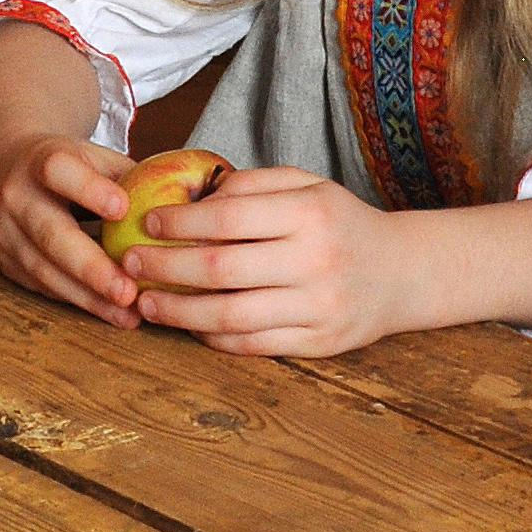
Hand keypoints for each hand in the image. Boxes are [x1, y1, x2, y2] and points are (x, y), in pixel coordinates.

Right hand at [0, 133, 140, 328]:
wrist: (3, 168)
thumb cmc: (67, 166)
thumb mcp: (93, 155)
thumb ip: (130, 177)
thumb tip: (187, 204)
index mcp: (41, 159)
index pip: (59, 171)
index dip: (89, 189)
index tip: (122, 209)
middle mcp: (16, 196)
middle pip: (50, 234)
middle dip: (91, 268)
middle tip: (129, 292)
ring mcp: (5, 233)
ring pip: (46, 271)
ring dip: (89, 297)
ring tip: (128, 313)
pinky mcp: (6, 264)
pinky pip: (44, 287)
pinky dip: (79, 301)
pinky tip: (110, 312)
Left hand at [117, 167, 411, 356]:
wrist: (402, 272)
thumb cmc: (340, 222)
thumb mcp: (307, 185)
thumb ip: (252, 185)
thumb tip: (191, 198)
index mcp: (310, 214)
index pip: (228, 219)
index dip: (179, 222)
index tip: (148, 222)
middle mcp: (315, 261)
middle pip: (221, 270)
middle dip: (165, 268)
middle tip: (129, 264)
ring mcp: (318, 308)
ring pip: (231, 317)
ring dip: (179, 311)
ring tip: (147, 302)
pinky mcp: (318, 344)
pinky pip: (252, 345)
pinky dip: (212, 338)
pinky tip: (188, 324)